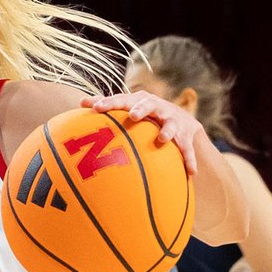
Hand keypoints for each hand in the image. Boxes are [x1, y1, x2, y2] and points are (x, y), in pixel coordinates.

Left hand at [82, 92, 204, 173]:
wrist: (181, 119)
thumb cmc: (145, 114)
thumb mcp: (129, 108)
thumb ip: (108, 106)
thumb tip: (80, 102)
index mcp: (140, 101)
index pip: (122, 99)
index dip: (109, 102)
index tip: (96, 108)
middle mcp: (158, 107)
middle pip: (148, 105)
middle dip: (141, 109)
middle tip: (132, 116)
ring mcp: (173, 120)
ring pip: (171, 124)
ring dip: (167, 130)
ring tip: (162, 139)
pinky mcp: (186, 134)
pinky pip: (188, 148)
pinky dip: (189, 159)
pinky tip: (191, 172)